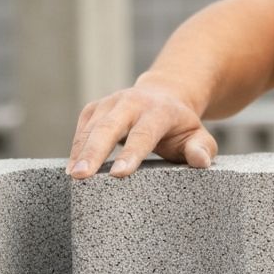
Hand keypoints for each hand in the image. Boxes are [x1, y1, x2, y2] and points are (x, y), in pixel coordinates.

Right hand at [66, 75, 217, 178]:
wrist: (164, 96)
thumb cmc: (180, 125)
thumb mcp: (198, 135)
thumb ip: (202, 148)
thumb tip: (201, 161)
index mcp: (160, 110)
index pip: (144, 133)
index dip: (131, 154)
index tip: (119, 174)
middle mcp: (132, 102)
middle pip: (109, 127)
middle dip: (94, 151)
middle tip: (81, 176)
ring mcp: (111, 103)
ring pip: (91, 127)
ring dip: (80, 151)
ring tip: (73, 177)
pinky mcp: (95, 108)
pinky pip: (82, 129)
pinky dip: (76, 147)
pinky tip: (72, 168)